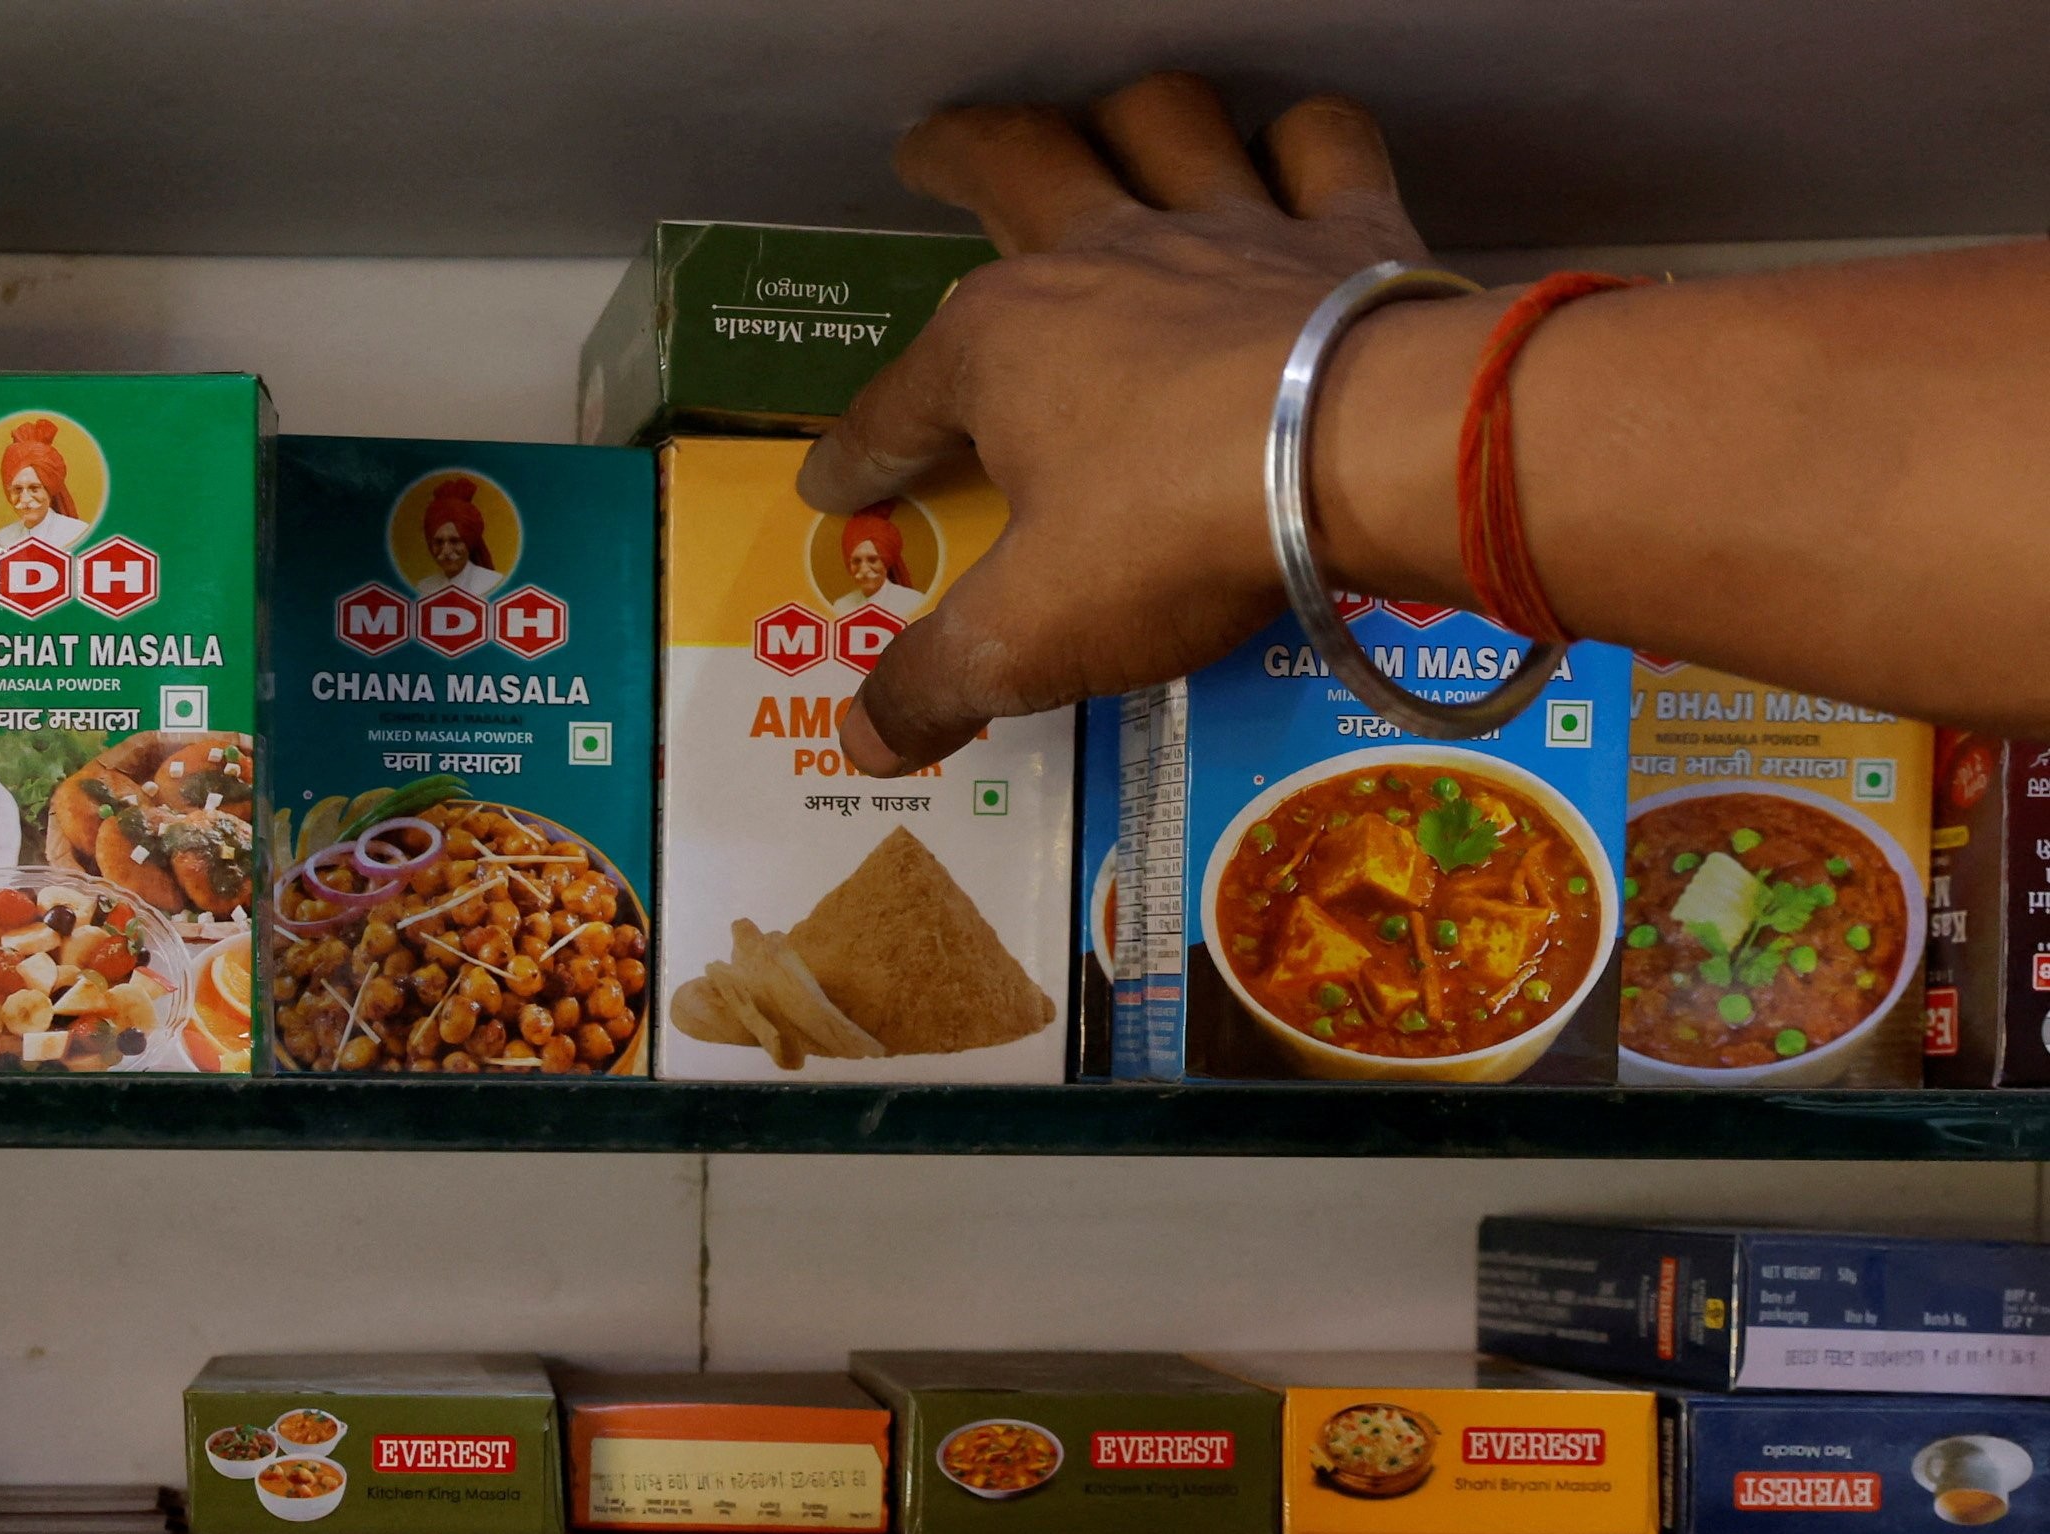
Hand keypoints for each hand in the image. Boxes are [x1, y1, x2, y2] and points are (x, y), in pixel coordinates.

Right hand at [799, 74, 1454, 773]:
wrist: (1374, 458)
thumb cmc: (1174, 534)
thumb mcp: (1030, 635)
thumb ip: (935, 683)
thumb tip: (860, 739)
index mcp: (997, 345)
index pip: (897, 407)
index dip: (857, 457)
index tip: (833, 492)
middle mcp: (1100, 255)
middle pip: (1010, 164)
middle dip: (953, 153)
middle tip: (922, 151)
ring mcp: (1227, 229)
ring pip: (1159, 124)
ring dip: (1123, 121)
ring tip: (1102, 132)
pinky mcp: (1345, 230)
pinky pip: (1319, 146)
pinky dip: (1301, 143)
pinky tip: (1288, 161)